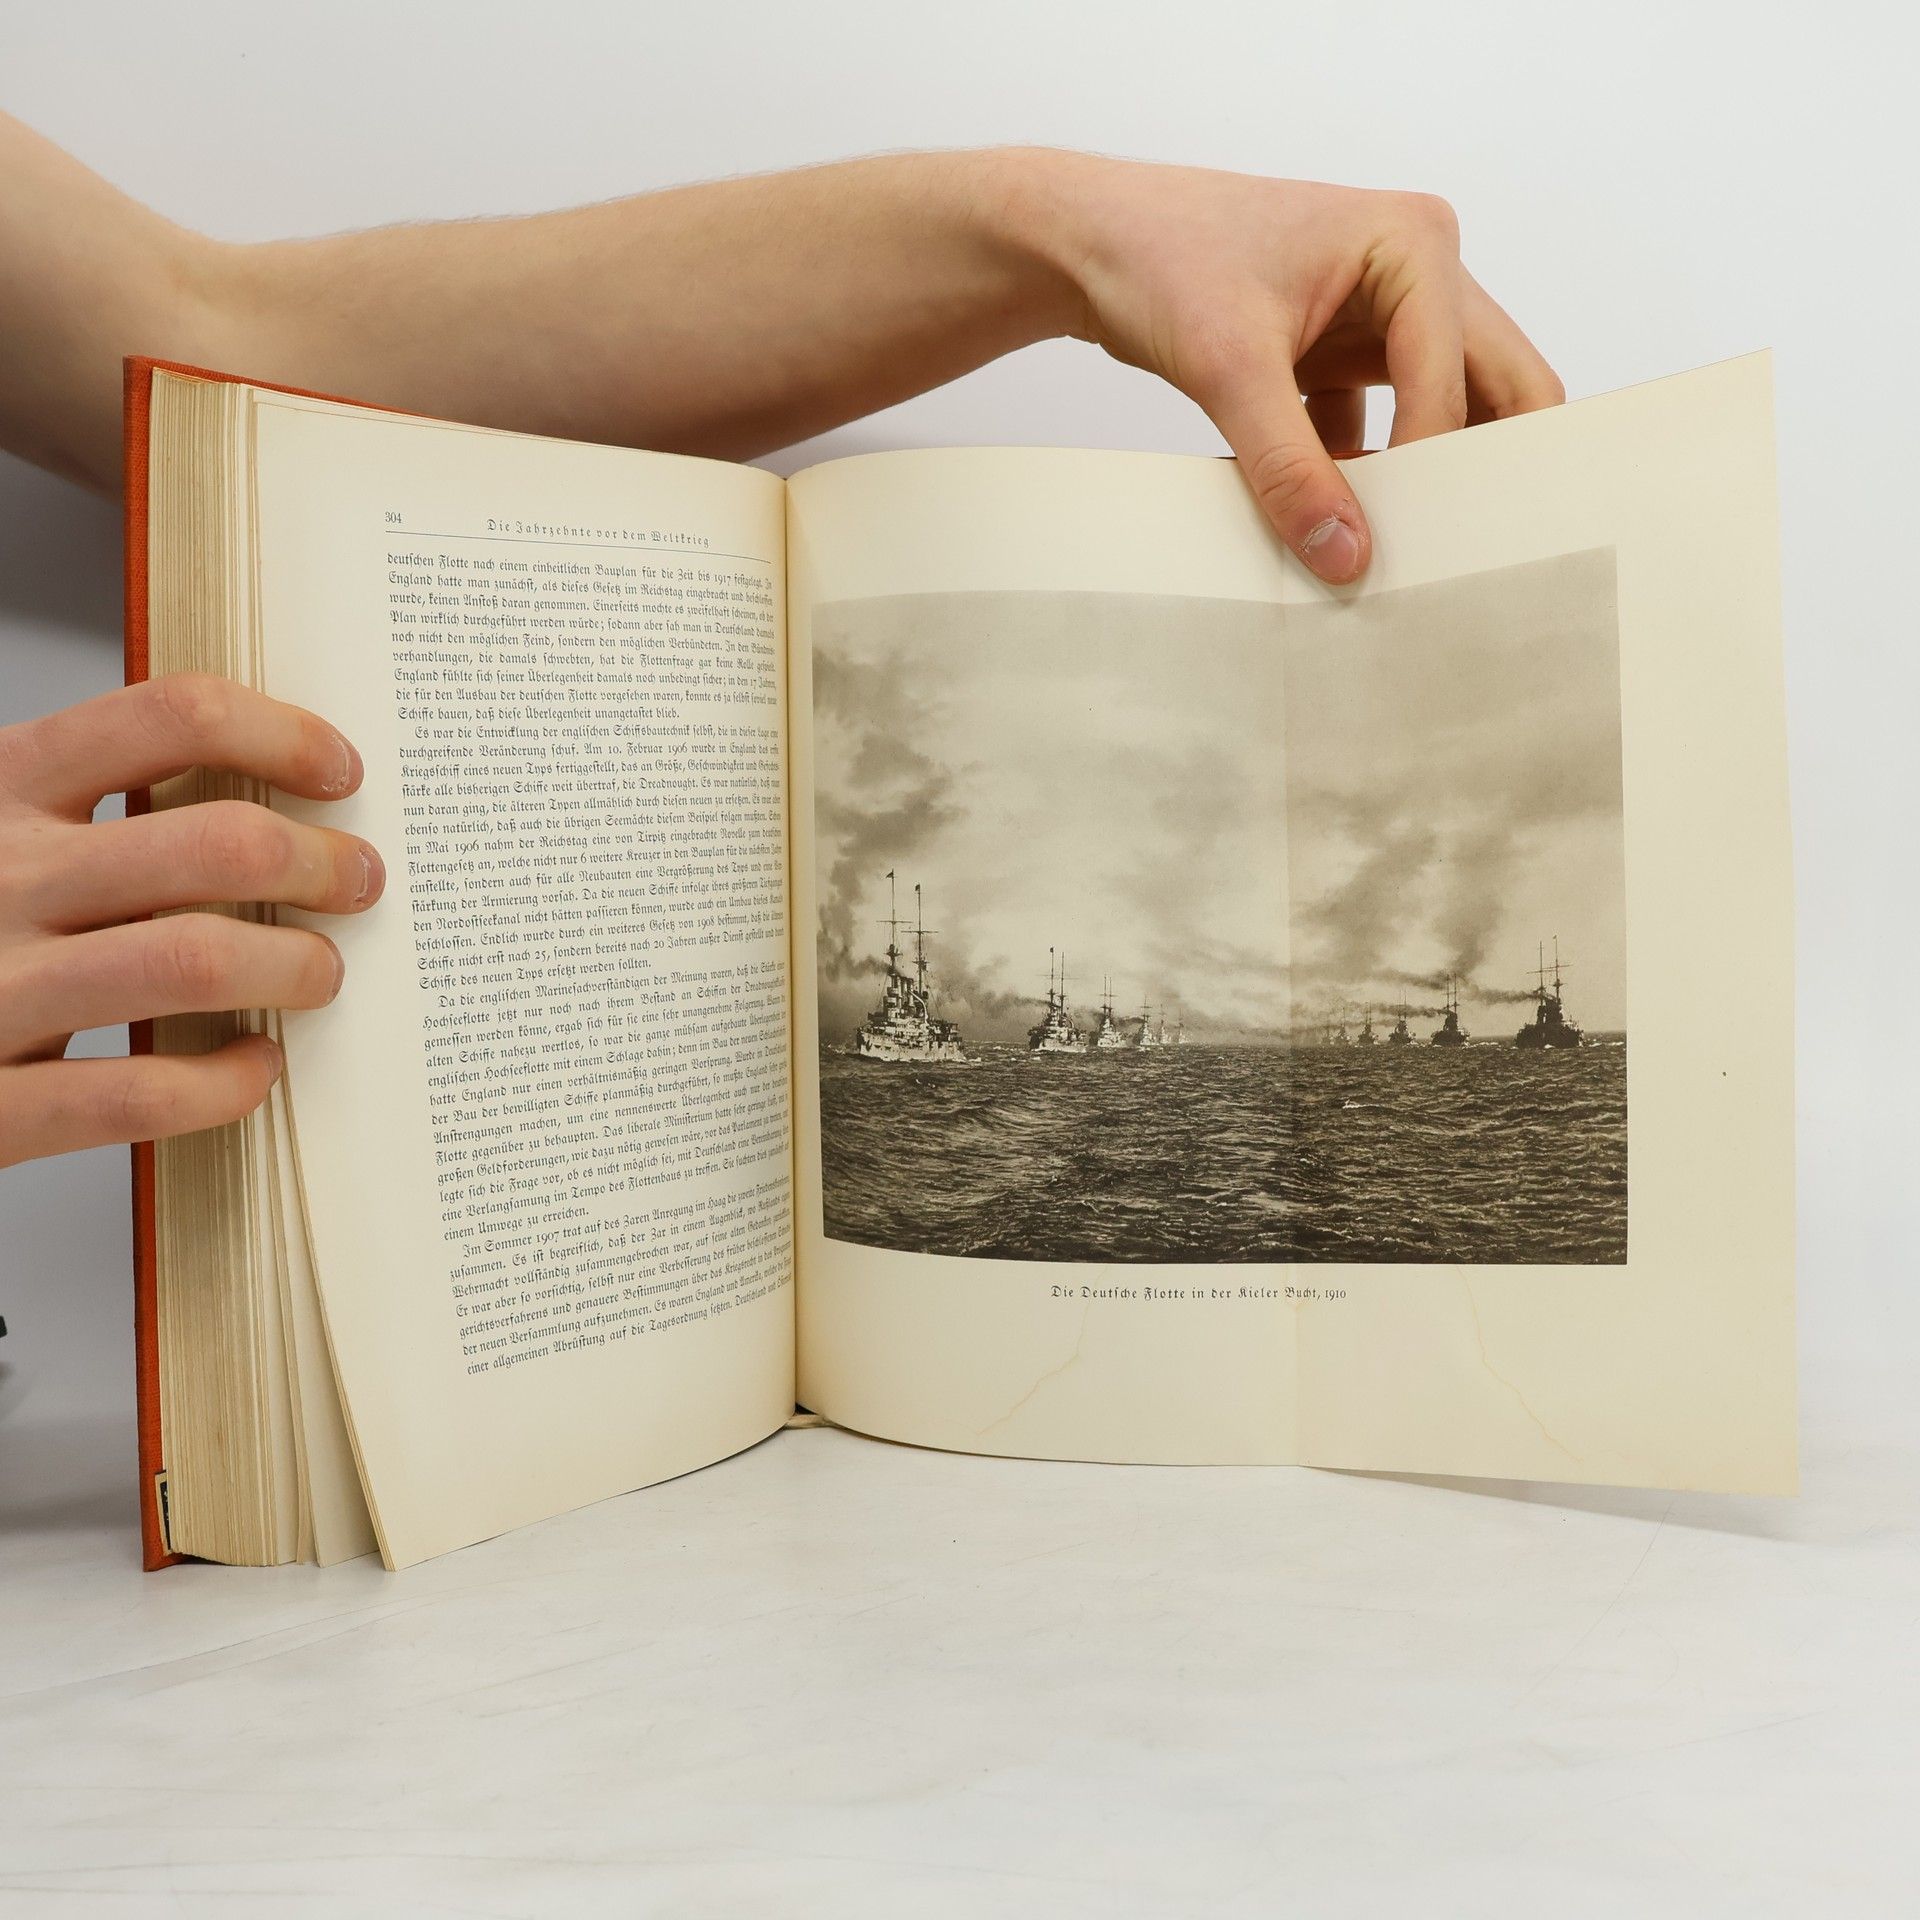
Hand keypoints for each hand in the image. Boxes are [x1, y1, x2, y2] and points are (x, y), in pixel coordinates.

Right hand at [0, 675, 384, 1167]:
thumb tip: (268, 794)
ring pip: (193, 961)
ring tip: (320, 973)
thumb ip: (86, 808)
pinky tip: (253, 1067)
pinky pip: (139, 1093)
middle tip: (359, 882)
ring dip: (291, 966)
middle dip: (317, 861)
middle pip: (213, 843)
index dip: (281, 736)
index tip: (341, 773)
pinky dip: (224, 1083)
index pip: (169, 716)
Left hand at [1009, 152, 1564, 582]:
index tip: (1415, 549)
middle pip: (1495, 384)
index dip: (1435, 469)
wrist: (1093, 244)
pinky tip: (1332, 522)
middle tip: (1466, 551)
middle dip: (1481, 465)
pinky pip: (1381, 426)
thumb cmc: (1161, 262)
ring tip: (1400, 549)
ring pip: (1442, 410)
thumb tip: (1345, 558)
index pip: (1455, 380)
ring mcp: (1387, 313)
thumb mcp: (1229, 371)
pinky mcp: (1345, 352)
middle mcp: (1419, 271)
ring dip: (1421, 475)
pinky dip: (1364, 473)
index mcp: (1414, 245)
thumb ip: (1289, 469)